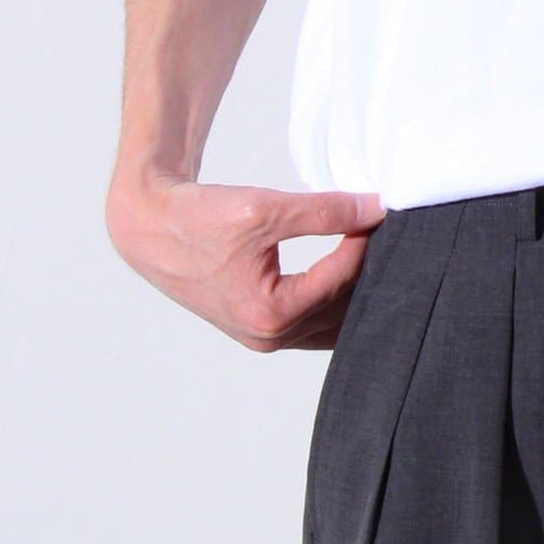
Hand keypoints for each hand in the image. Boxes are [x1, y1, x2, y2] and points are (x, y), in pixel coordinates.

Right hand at [105, 169, 387, 351]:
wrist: (154, 226)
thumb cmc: (200, 217)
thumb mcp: (266, 208)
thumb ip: (326, 211)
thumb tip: (378, 207)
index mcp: (270, 315)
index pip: (342, 279)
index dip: (366, 239)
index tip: (381, 210)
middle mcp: (269, 336)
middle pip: (343, 309)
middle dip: (370, 271)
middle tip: (389, 233)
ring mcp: (264, 336)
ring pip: (332, 322)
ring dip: (355, 289)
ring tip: (374, 248)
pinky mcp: (260, 325)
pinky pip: (314, 321)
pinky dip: (336, 298)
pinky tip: (352, 269)